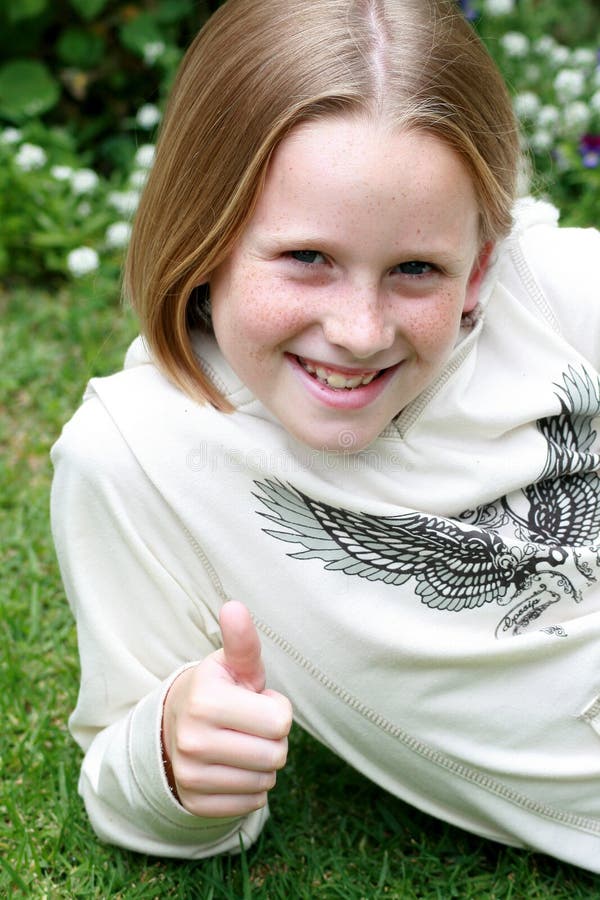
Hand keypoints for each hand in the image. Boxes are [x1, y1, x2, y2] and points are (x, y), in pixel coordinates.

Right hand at [162, 600, 292, 817]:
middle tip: (250, 724)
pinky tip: (233, 767)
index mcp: (205, 700)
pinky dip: (251, 787)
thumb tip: (234, 606)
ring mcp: (190, 775)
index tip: (256, 700)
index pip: (280, 721)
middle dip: (273, 738)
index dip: (277, 709)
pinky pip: (251, 803)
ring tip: (241, 742)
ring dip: (263, 763)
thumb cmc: (218, 689)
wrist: (176, 724)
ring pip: (266, 781)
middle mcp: (192, 740)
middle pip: (276, 754)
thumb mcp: (231, 664)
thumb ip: (241, 641)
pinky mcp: (195, 802)